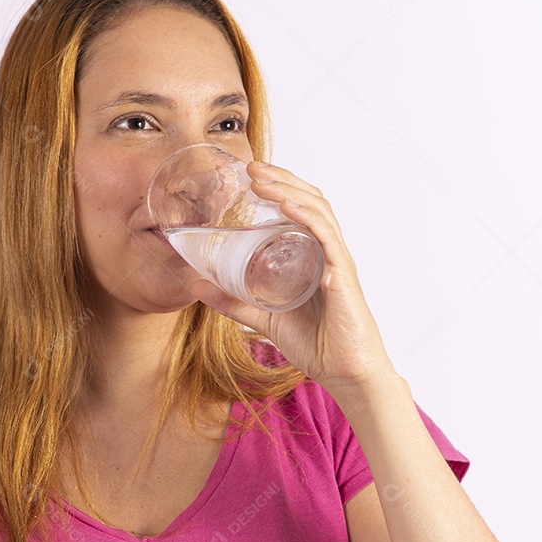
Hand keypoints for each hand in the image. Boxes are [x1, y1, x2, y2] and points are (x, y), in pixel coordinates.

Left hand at [189, 160, 396, 394]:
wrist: (345, 374)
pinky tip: (288, 207)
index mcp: (313, 255)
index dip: (279, 185)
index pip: (301, 207)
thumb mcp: (263, 318)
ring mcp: (337, 262)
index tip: (250, 172)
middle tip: (251, 166)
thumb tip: (195, 285)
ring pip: (319, 212)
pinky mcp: (342, 277)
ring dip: (290, 190)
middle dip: (282, 178)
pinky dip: (308, 218)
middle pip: (310, 200)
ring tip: (263, 180)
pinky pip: (327, 239)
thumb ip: (233, 302)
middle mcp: (328, 251)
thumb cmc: (315, 343)